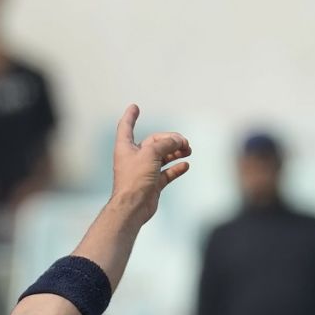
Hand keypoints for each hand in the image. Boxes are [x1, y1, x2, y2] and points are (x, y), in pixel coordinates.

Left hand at [111, 105, 190, 222]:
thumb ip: (166, 143)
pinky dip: (176, 168)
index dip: (130, 116)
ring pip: (163, 156)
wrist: (133, 207)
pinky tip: (186, 164)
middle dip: (171, 139)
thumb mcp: (151, 153)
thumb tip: (179, 142)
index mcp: (126, 148)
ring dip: (176, 152)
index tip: (134, 107)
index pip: (126, 127)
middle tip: (184, 142)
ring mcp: (144, 172)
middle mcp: (134, 158)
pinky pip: (167, 173)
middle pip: (155, 142)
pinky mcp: (152, 184)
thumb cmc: (135, 179)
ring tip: (188, 150)